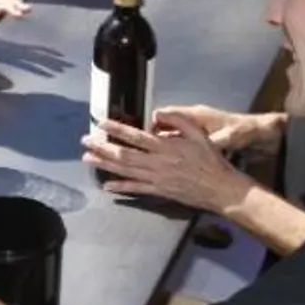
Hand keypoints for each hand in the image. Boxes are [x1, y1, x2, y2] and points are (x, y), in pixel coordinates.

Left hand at [81, 111, 255, 213]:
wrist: (219, 189)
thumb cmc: (211, 160)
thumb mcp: (199, 134)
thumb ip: (178, 120)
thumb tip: (157, 112)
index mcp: (166, 147)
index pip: (136, 136)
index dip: (117, 130)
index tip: (102, 124)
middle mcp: (157, 163)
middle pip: (124, 155)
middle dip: (103, 148)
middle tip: (85, 142)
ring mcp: (156, 179)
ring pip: (125, 171)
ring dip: (105, 165)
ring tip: (87, 159)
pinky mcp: (158, 191)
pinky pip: (135, 188)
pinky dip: (120, 187)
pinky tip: (106, 185)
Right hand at [153, 103, 281, 156]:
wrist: (263, 136)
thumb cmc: (246, 130)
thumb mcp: (230, 136)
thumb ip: (215, 141)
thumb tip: (203, 149)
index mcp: (196, 115)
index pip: (164, 115)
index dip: (153, 126)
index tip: (146, 141)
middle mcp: (193, 122)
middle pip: (164, 128)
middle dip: (153, 140)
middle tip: (144, 155)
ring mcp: (196, 133)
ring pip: (171, 139)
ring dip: (163, 149)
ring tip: (152, 162)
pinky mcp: (202, 143)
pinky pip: (182, 147)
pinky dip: (175, 155)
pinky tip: (171, 167)